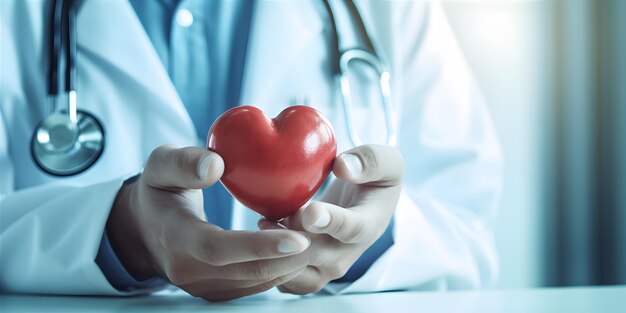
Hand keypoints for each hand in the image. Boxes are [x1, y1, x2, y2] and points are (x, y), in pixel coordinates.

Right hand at [106, 145, 310, 300]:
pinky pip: (257, 283)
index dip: (260, 245)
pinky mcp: (219, 291)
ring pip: (258, 281)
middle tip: (324, 235)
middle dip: (290, 257)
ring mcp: (204, 287)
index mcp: (175, 238)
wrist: (145, 230)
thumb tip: (215, 165)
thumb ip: (183, 163)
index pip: (219, 249)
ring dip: (291, 263)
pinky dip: (282, 267)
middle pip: (248, 271)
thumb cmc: (158, 191)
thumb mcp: (159, 166)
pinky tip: (300, 246)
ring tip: (320, 239)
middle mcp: (189, 272)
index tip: (299, 236)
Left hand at [258, 144, 402, 293]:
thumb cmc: (377, 179)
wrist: (369, 206)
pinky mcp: (307, 271)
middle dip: (288, 240)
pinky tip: (262, 231)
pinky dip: (268, 259)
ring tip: (264, 223)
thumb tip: (343, 167)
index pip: (351, 228)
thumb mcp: (387, 163)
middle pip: (314, 254)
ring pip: (295, 273)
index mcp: (368, 224)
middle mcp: (347, 252)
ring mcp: (326, 266)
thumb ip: (370, 160)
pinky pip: (282, 277)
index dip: (330, 221)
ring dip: (274, 252)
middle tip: (267, 219)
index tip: (311, 211)